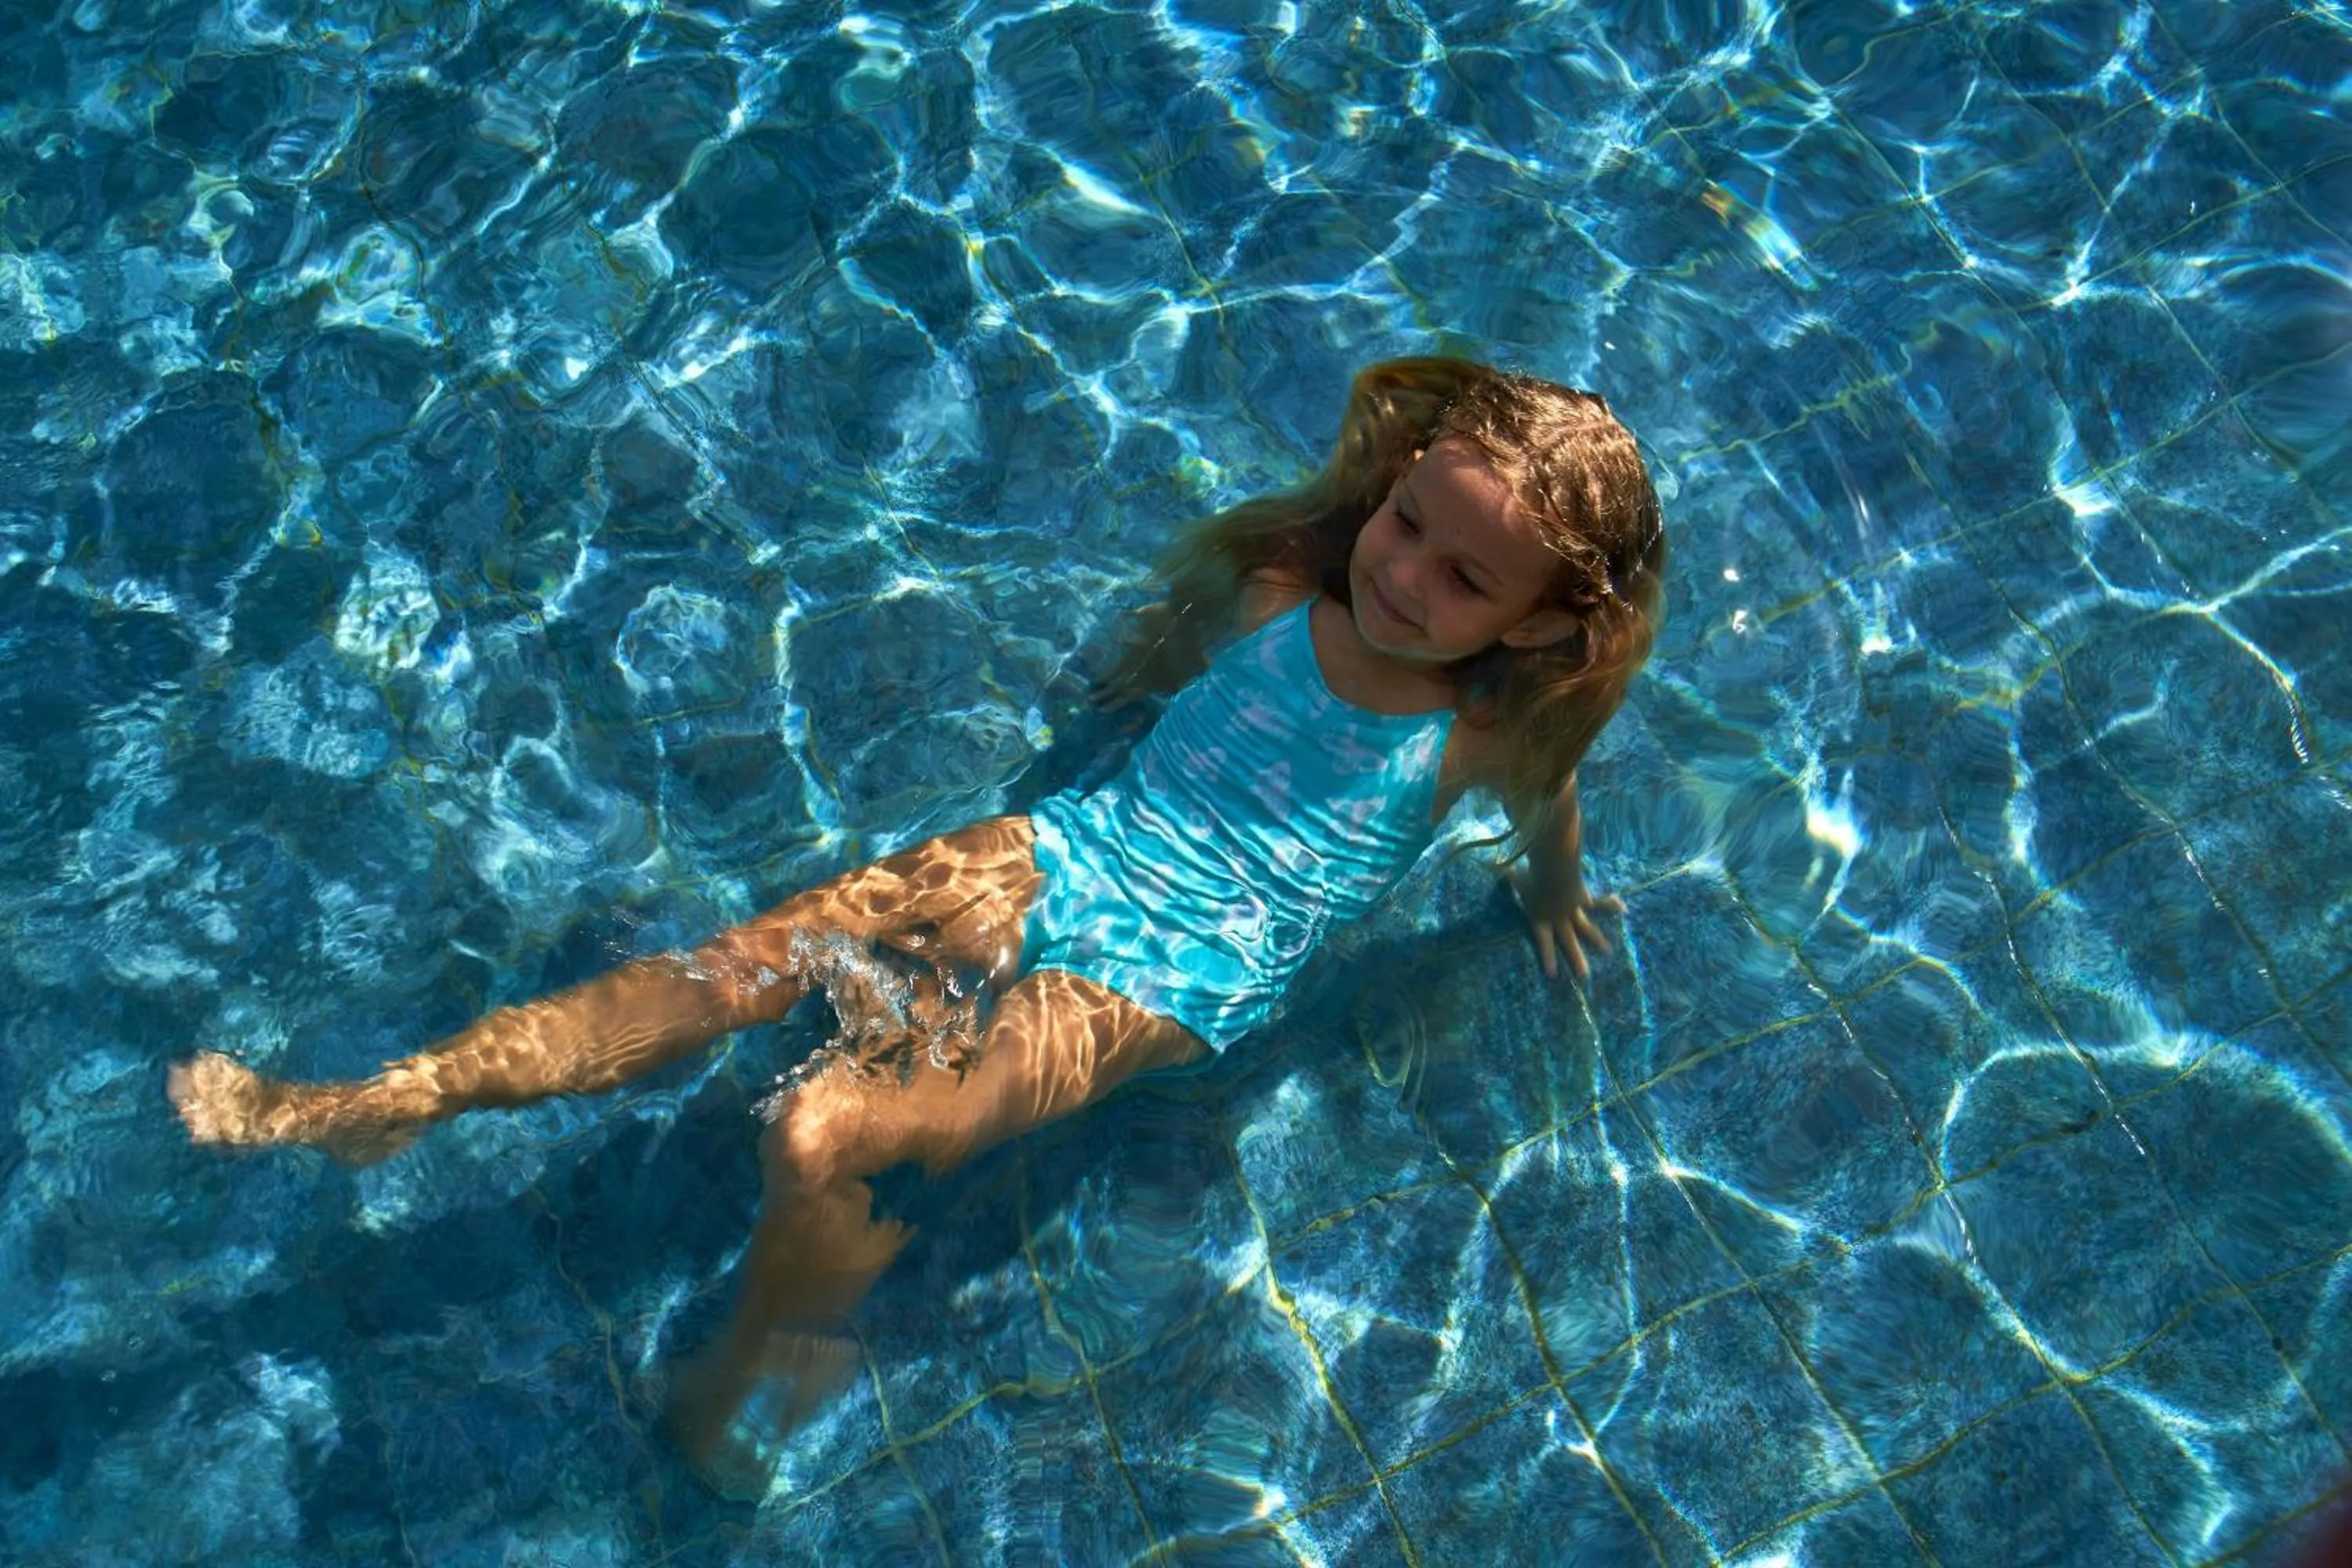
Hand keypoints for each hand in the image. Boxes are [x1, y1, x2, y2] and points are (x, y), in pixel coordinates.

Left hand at [1505, 862, 1621, 981]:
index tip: (1553, 976)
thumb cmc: (1530, 876)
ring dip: (1597, 941)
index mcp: (1540, 919)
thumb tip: (1487, 866)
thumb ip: (1504, 877)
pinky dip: (1610, 904)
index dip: (1548, 958)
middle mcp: (1559, 919)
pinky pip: (1599, 902)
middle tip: (1585, 976)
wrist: (1555, 871)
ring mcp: (1574, 910)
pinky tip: (1623, 908)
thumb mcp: (1513, 878)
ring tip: (1608, 953)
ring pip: (1587, 929)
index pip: (1543, 943)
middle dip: (1576, 960)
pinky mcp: (1584, 897)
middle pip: (1569, 943)